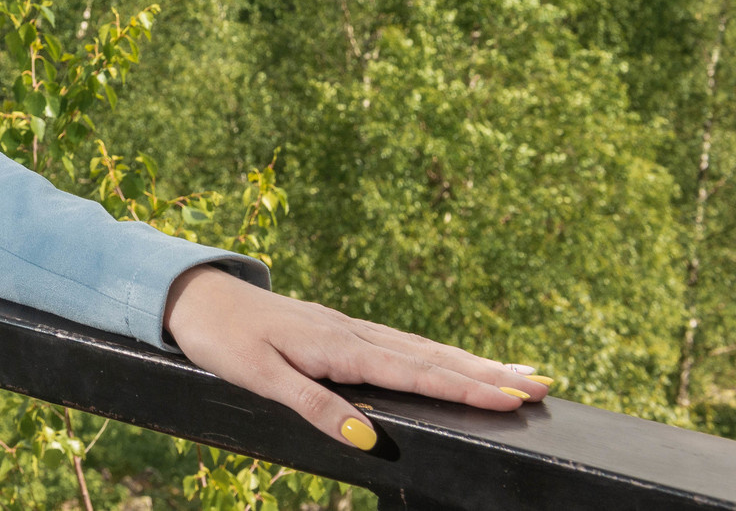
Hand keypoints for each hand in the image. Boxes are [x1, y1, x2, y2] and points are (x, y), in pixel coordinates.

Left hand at [162, 264, 551, 449]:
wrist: (193, 296)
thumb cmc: (223, 339)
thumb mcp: (262, 378)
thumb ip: (315, 407)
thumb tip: (366, 440)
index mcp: (339, 347)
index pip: (414, 373)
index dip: (464, 387)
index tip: (512, 398)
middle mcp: (351, 333)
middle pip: (431, 357)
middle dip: (487, 373)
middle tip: (543, 385)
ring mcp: (347, 329)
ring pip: (420, 348)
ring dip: (469, 361)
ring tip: (518, 371)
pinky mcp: (337, 329)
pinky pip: (399, 343)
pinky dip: (434, 353)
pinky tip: (450, 360)